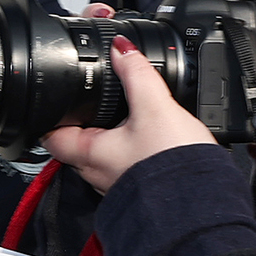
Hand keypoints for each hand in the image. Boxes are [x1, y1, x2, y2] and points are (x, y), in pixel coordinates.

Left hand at [43, 38, 218, 195]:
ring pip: (102, 153)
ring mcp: (116, 184)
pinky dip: (132, 148)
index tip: (56, 95)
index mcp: (87, 154)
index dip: (49, 112)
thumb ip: (137, 75)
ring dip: (110, 134)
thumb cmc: (174, 167)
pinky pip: (126, 163)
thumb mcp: (155, 108)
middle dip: (84, 118)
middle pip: (75, 141)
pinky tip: (150, 138)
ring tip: (126, 113)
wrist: (205, 205)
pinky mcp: (138, 188)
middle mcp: (96, 174)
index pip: (49, 133)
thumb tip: (122, 50)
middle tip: (94, 97)